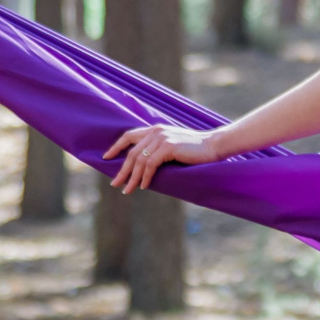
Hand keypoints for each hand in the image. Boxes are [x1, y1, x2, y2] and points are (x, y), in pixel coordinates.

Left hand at [104, 123, 219, 192]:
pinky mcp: (168, 147)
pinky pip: (150, 165)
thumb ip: (158, 149)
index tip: (106, 158)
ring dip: (132, 178)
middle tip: (115, 183)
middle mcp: (156, 131)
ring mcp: (162, 138)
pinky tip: (144, 186)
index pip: (129, 136)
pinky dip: (145, 177)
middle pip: (131, 152)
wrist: (213, 146)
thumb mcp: (173, 146)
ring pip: (139, 161)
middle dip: (122, 170)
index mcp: (155, 129)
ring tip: (128, 190)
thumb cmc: (195, 150)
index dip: (116, 147)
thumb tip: (142, 166)